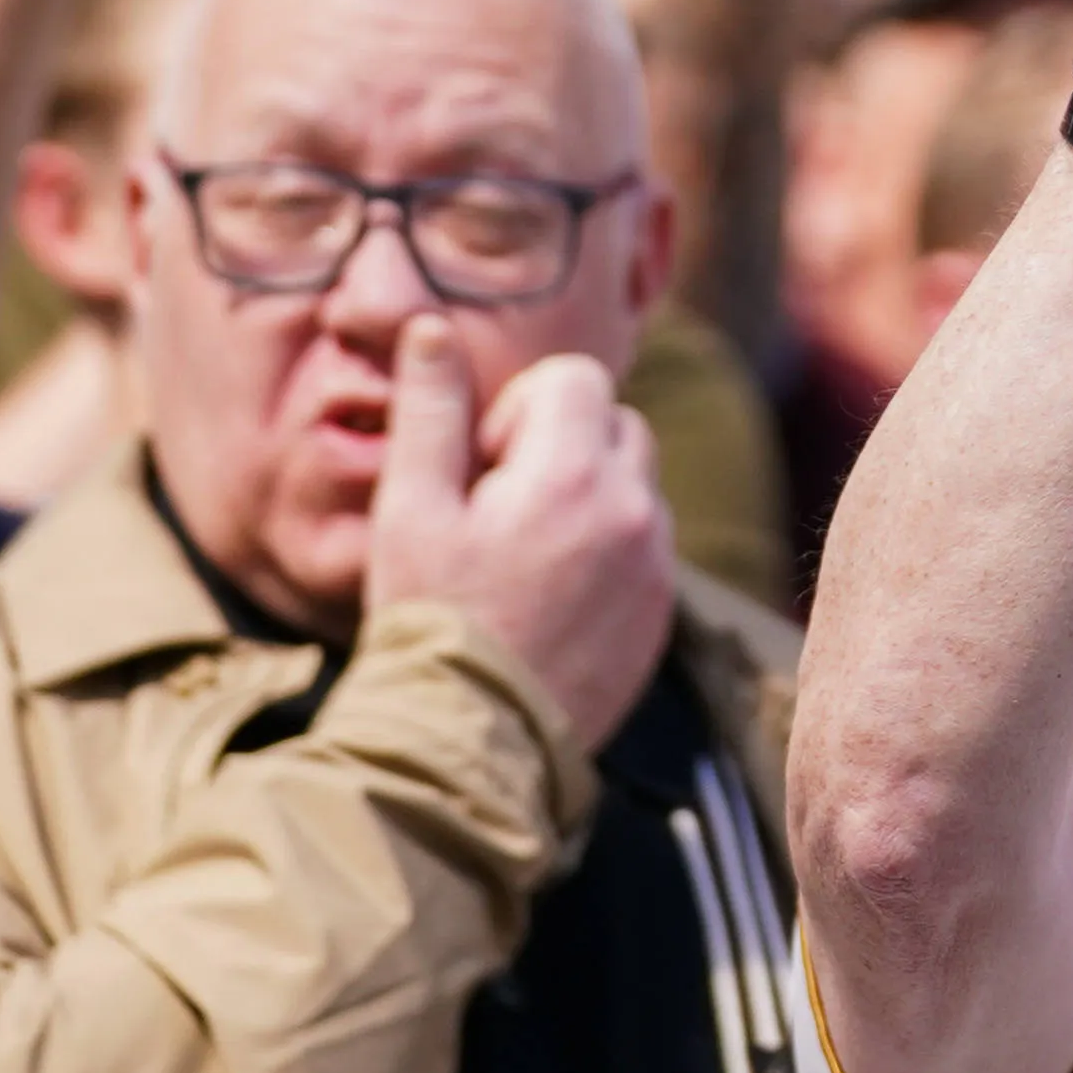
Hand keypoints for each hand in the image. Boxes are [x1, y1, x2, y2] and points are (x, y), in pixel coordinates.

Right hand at [364, 323, 677, 750]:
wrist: (467, 744)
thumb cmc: (430, 619)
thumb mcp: (410, 510)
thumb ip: (430, 410)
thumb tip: (433, 328)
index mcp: (572, 472)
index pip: (576, 378)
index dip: (519, 413)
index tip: (481, 472)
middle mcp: (633, 508)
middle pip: (614, 426)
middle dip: (559, 449)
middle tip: (496, 514)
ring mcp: (656, 562)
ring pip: (633, 487)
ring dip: (585, 501)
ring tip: (519, 564)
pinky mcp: (662, 611)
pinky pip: (645, 547)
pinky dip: (605, 553)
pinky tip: (547, 602)